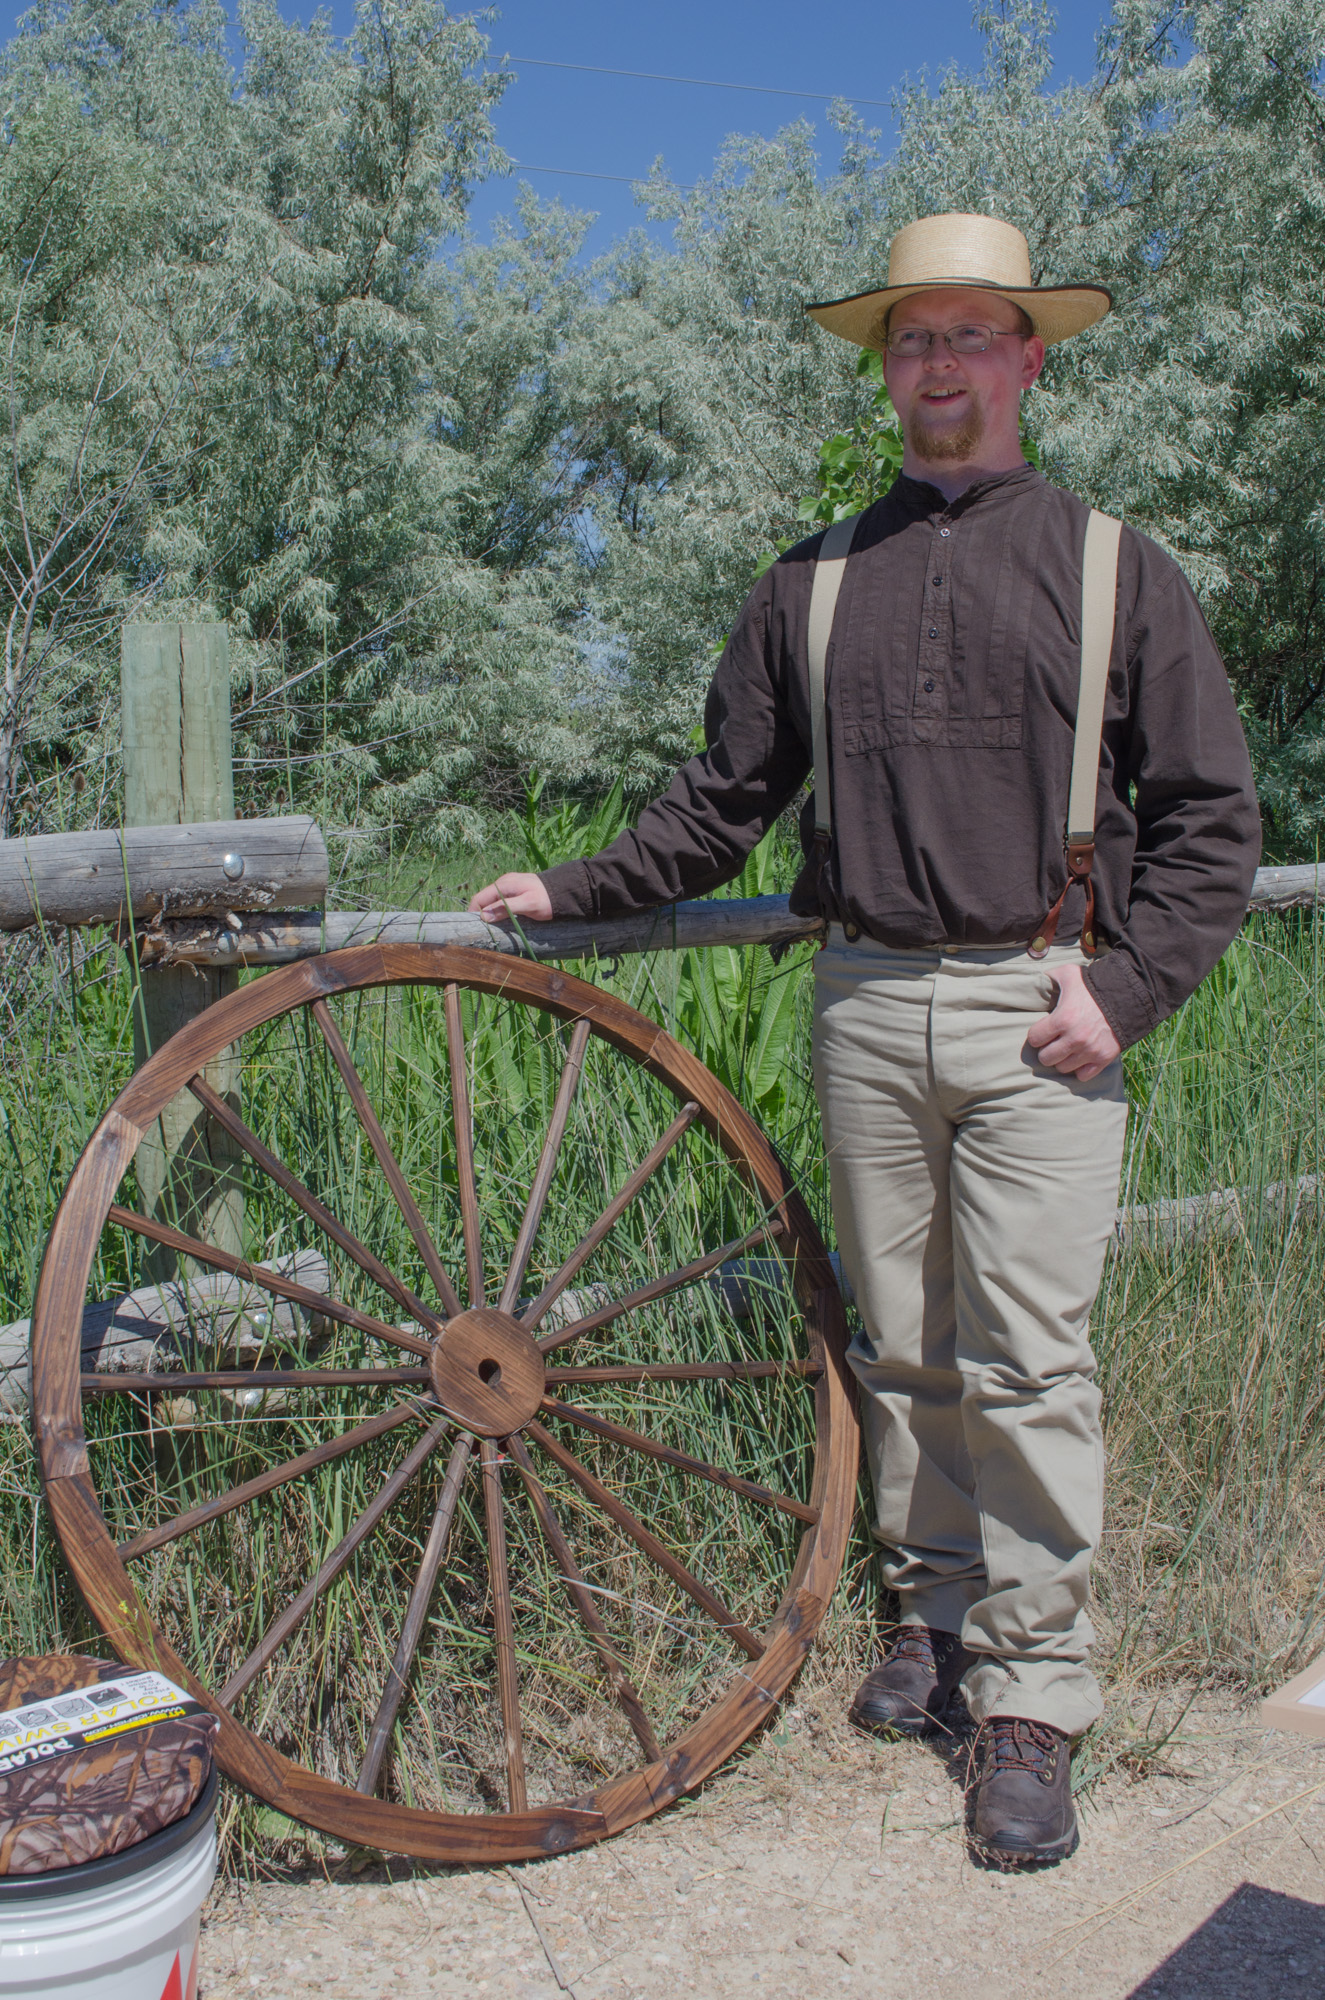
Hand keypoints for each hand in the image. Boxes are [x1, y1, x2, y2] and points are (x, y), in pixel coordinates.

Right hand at [468, 872, 552, 923]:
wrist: (563, 891)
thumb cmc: (546, 899)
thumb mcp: (527, 905)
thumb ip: (505, 908)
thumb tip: (484, 916)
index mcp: (503, 885)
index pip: (479, 898)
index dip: (473, 913)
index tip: (475, 928)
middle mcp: (503, 883)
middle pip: (484, 900)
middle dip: (481, 914)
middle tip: (485, 930)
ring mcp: (508, 886)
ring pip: (491, 901)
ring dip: (490, 913)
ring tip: (494, 927)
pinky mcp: (514, 890)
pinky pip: (500, 901)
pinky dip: (497, 910)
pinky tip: (502, 920)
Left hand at [1024, 962, 1120, 1080]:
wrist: (1128, 995)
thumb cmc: (1095, 984)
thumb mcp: (1070, 974)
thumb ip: (1050, 976)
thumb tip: (1037, 980)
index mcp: (1062, 1019)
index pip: (1034, 1039)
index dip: (1037, 1034)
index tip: (1043, 1030)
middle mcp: (1075, 1038)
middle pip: (1046, 1058)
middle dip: (1047, 1049)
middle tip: (1054, 1041)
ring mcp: (1090, 1050)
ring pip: (1063, 1068)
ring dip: (1063, 1059)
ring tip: (1067, 1048)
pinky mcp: (1104, 1058)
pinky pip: (1083, 1075)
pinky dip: (1081, 1069)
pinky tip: (1081, 1057)